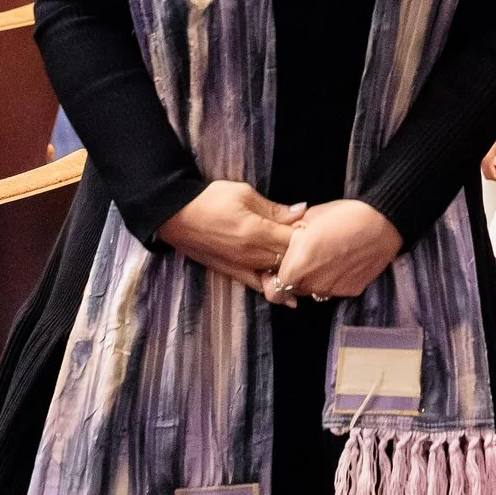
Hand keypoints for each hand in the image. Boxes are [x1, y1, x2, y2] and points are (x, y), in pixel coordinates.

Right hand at [157, 181, 306, 301]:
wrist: (175, 215)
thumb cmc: (210, 199)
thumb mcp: (245, 194)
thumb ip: (275, 208)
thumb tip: (302, 211)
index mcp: (258, 233)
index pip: (296, 240)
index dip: (310, 236)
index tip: (320, 229)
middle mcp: (253, 255)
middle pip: (289, 260)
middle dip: (305, 256)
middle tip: (320, 249)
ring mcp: (242, 266)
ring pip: (276, 276)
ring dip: (293, 274)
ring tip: (312, 274)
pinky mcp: (231, 272)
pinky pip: (257, 285)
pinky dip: (274, 291)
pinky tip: (291, 299)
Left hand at [273, 199, 402, 301]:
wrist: (383, 221)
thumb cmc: (345, 214)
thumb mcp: (310, 217)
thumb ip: (290, 235)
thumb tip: (281, 240)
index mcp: (299, 263)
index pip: (274, 288)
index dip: (274, 280)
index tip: (277, 270)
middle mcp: (314, 282)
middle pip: (295, 289)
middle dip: (295, 277)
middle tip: (305, 258)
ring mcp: (333, 289)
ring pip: (315, 291)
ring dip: (315, 279)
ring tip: (327, 257)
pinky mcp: (351, 290)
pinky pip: (334, 290)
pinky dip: (334, 280)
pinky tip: (343, 262)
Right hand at [481, 126, 495, 183]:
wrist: (487, 122)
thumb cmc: (495, 132)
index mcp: (486, 160)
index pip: (491, 175)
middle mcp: (480, 158)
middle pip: (487, 174)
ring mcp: (479, 155)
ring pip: (485, 168)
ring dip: (494, 169)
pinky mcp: (480, 151)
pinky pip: (484, 161)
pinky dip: (491, 163)